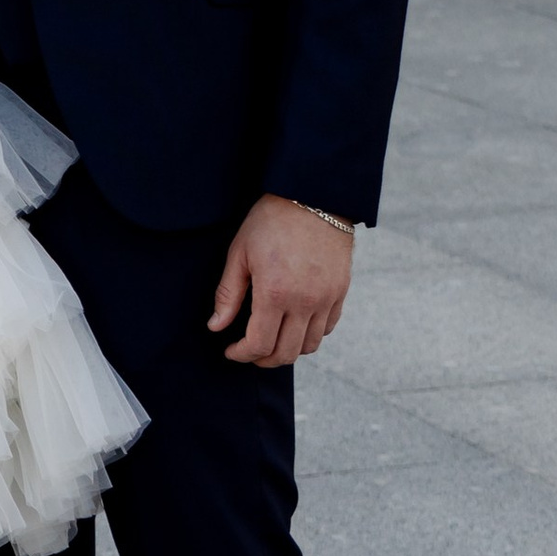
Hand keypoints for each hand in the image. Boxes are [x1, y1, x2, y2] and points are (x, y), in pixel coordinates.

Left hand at [208, 195, 353, 368]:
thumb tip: (216, 327)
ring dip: (288, 351)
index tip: (231, 351)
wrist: (313, 195)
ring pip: (310, 346)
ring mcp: (326, 299)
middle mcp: (305, 302)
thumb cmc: (271, 220)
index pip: (259, 344)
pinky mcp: (340, 291)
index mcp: (275, 293)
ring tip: (272, 342)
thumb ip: (228, 294)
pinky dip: (311, 335)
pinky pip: (328, 328)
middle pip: (286, 353)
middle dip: (263, 359)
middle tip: (249, 352)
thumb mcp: (240, 252)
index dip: (242, 355)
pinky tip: (295, 326)